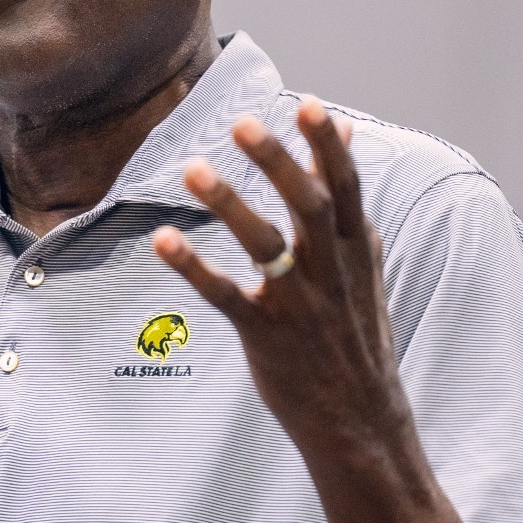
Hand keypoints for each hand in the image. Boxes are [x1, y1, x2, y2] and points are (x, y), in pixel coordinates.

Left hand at [151, 97, 404, 448]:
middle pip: (308, 206)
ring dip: (229, 205)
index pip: (345, 187)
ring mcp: (300, 305)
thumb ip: (344, 197)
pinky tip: (162, 240)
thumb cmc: (353, 330)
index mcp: (354, 250)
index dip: (326, 145)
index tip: (306, 103)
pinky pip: (225, 297)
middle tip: (243, 123)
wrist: (360, 419)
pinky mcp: (266, 335)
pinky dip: (192, 267)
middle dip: (277, 163)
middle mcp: (331, 272)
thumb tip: (346, 134)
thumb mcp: (361, 262)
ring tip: (191, 169)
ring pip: (265, 247)